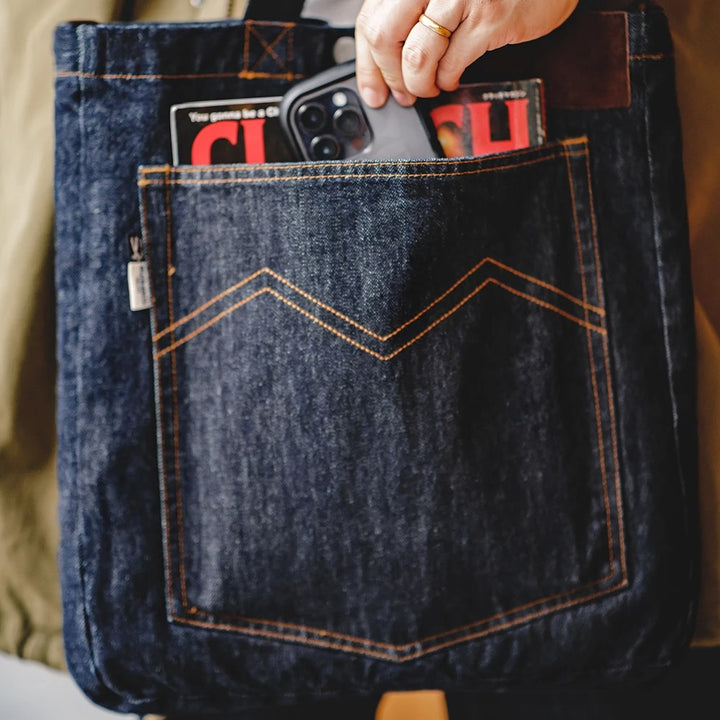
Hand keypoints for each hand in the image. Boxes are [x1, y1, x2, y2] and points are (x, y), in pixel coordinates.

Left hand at [355, 0, 578, 106]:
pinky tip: (451, 79)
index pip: (370, 20)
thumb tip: (382, 63)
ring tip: (429, 87)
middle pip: (384, 38)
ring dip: (418, 84)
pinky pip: (451, 64)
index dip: (367, 63)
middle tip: (403, 91)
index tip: (372, 89)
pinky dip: (446, 81)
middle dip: (390, 76)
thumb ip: (410, 14)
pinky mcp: (490, 17)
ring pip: (415, 56)